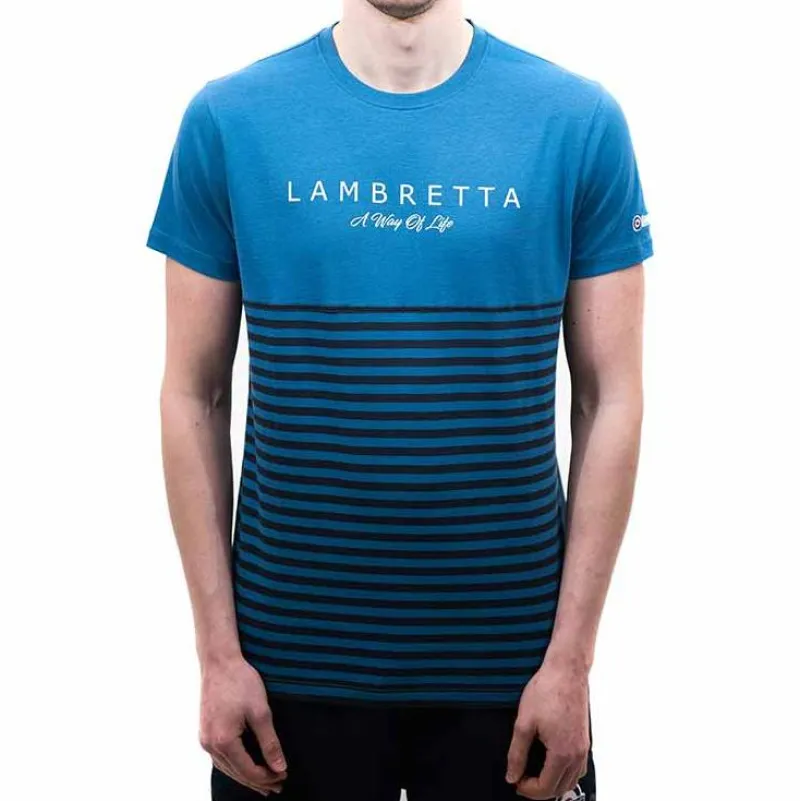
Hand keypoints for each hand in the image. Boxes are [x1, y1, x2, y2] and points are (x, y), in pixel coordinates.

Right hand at [199, 655, 286, 795]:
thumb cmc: (240, 682)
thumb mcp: (261, 712)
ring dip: (246, 774)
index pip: (248, 770)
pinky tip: (244, 765)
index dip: (267, 776)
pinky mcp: (205, 730)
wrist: (219, 661)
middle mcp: (209, 744)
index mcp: (224, 741)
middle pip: (236, 773)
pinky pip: (220, 757)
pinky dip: (234, 764)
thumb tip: (280, 767)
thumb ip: (270, 742)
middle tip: (278, 785)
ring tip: (264, 781)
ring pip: (227, 767)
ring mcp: (204, 738)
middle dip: (258, 781)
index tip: (284, 776)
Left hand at [506, 661, 589, 799]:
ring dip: (554, 783)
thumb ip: (517, 753)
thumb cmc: (547, 691)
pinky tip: (553, 764)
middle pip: (560, 787)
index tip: (516, 781)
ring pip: (572, 779)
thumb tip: (512, 775)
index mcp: (562, 753)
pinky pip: (579, 767)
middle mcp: (577, 754)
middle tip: (522, 780)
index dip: (528, 789)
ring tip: (535, 775)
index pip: (546, 788)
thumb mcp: (524, 723)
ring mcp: (584, 746)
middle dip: (540, 790)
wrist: (566, 670)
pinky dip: (566, 773)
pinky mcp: (585, 738)